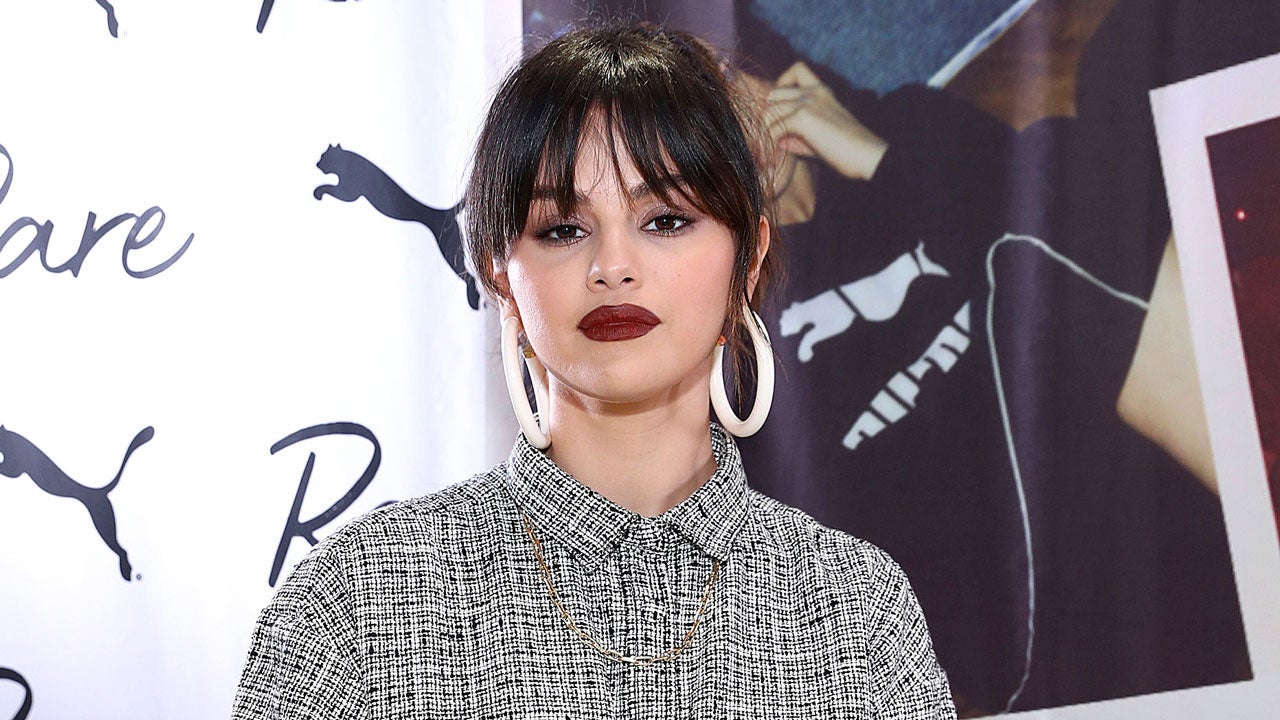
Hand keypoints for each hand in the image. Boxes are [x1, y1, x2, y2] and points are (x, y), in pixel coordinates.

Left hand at [766, 62, 888, 180]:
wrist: (867, 156)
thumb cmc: (846, 151)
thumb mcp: (817, 139)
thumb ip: (795, 136)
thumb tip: (773, 139)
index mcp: (821, 91)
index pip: (796, 69)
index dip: (782, 84)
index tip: (781, 107)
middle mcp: (814, 91)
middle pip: (773, 93)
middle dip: (766, 116)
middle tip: (768, 138)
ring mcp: (808, 102)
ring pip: (769, 112)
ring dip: (765, 134)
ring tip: (765, 154)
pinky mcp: (804, 117)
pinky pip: (773, 128)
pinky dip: (770, 144)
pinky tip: (774, 158)